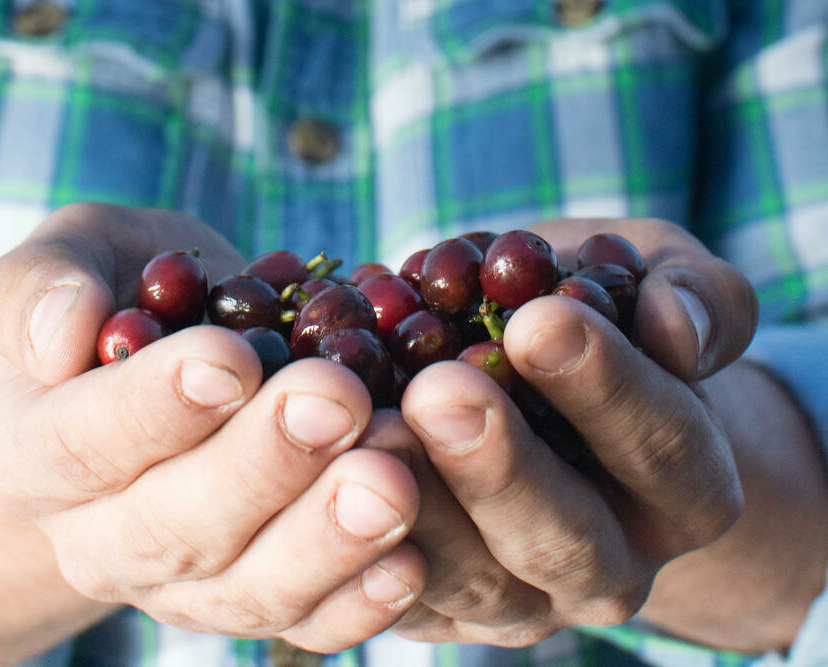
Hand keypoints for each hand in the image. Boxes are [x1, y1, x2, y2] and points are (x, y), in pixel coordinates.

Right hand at [0, 204, 425, 651]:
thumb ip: (41, 284)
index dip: (154, 407)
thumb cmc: (127, 304)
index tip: (233, 360)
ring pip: (246, 589)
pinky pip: (304, 624)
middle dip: (263, 466)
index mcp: (33, 456)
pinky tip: (410, 560)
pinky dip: (357, 601)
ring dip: (325, 541)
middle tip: (337, 401)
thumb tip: (62, 336)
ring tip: (393, 480)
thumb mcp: (76, 259)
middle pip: (174, 528)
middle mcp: (99, 542)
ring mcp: (181, 588)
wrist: (166, 384)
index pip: (82, 442)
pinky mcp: (255, 604)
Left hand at [365, 218, 757, 645]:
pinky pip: (393, 594)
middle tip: (440, 391)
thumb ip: (697, 297)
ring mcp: (517, 601)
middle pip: (564, 540)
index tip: (540, 322)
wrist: (536, 393)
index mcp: (685, 494)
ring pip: (471, 583)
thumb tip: (673, 322)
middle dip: (501, 466)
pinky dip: (354, 545)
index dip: (608, 390)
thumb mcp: (660, 287)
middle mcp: (607, 567)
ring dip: (418, 511)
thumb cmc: (599, 327)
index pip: (663, 450)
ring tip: (370, 430)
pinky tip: (319, 473)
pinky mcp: (434, 611)